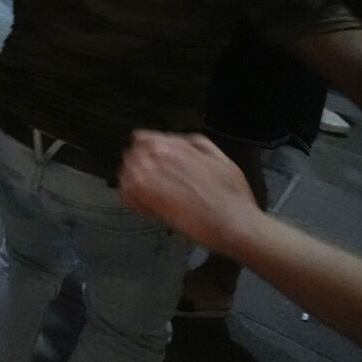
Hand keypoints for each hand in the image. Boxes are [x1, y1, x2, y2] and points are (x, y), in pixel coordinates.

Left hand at [118, 131, 262, 254]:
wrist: (235, 222)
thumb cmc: (232, 193)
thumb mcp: (219, 157)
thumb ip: (196, 144)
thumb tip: (176, 140)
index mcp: (172, 146)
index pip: (142, 138)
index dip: (147, 149)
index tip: (152, 159)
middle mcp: (156, 159)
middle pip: (132, 155)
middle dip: (140, 164)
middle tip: (151, 179)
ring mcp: (149, 180)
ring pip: (126, 173)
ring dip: (134, 180)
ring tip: (148, 193)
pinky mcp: (147, 202)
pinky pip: (127, 194)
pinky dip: (132, 198)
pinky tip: (145, 204)